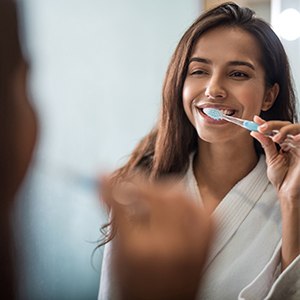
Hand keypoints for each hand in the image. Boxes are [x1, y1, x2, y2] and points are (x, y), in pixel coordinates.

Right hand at [101, 176, 212, 299]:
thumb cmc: (137, 287)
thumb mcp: (118, 256)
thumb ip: (115, 219)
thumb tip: (106, 187)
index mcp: (138, 252)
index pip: (121, 204)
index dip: (110, 185)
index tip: (102, 174)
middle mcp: (168, 246)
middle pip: (155, 195)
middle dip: (138, 184)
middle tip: (130, 184)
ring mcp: (192, 244)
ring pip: (180, 196)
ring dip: (162, 189)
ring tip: (151, 194)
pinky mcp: (206, 243)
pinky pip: (201, 209)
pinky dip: (187, 201)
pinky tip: (175, 204)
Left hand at [251, 115, 299, 203]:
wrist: (288, 192)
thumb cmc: (281, 178)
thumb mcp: (271, 158)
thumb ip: (266, 144)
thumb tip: (255, 132)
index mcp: (284, 143)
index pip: (276, 129)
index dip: (267, 123)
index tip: (255, 120)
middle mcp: (294, 142)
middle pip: (287, 125)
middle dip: (273, 125)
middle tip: (262, 128)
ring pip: (297, 129)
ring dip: (285, 130)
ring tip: (275, 138)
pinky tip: (293, 139)